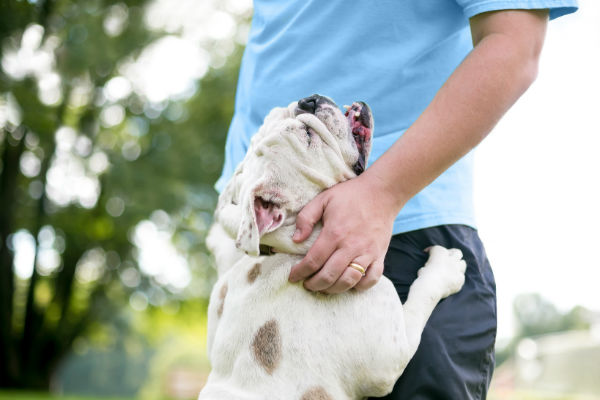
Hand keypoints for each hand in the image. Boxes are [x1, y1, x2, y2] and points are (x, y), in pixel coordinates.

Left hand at [288, 174, 398, 293]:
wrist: (382, 193)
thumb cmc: (350, 195)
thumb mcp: (323, 199)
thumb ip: (306, 218)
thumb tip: (296, 240)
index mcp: (334, 232)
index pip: (313, 260)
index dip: (300, 272)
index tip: (293, 276)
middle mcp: (351, 246)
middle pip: (329, 275)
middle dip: (314, 284)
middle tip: (306, 284)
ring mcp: (367, 252)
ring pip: (349, 281)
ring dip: (333, 289)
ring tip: (324, 288)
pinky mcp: (380, 255)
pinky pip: (371, 278)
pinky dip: (360, 286)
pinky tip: (349, 284)